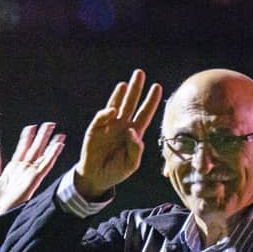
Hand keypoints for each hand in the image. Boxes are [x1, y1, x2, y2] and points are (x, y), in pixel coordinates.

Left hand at [0, 122, 64, 215]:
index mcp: (14, 168)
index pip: (23, 148)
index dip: (27, 137)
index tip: (32, 127)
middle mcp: (24, 169)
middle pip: (35, 148)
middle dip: (42, 136)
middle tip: (49, 124)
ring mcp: (30, 173)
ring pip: (43, 154)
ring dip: (51, 143)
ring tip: (59, 133)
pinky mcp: (35, 179)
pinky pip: (45, 164)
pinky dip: (52, 155)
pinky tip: (58, 146)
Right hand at [75, 69, 161, 199]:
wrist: (97, 178)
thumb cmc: (116, 170)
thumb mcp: (131, 164)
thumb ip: (136, 149)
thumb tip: (132, 131)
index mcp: (134, 133)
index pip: (145, 113)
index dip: (151, 101)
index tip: (157, 87)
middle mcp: (122, 125)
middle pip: (130, 104)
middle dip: (135, 89)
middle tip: (140, 73)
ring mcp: (108, 126)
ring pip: (115, 105)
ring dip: (119, 94)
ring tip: (125, 84)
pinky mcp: (95, 130)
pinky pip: (101, 118)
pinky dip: (106, 113)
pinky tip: (112, 109)